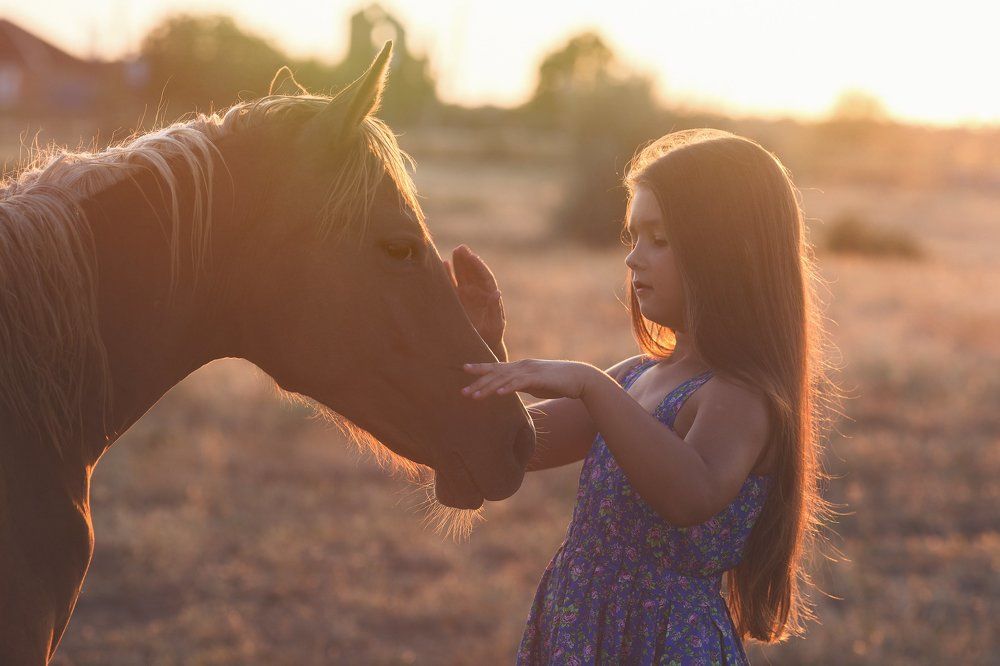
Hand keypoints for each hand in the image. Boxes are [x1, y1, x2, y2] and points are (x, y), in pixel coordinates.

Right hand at [444, 245, 505, 360]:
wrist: (481, 346)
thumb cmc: (490, 337)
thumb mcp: (494, 325)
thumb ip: (494, 309)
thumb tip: (497, 292)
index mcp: (489, 296)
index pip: (484, 277)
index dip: (478, 266)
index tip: (471, 256)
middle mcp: (478, 293)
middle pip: (473, 273)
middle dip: (467, 260)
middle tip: (461, 248)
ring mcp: (467, 296)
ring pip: (463, 276)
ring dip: (459, 264)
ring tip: (455, 251)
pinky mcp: (457, 301)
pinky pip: (453, 284)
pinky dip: (448, 275)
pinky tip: (444, 264)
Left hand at [461, 359, 600, 400]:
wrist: (580, 378)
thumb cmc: (558, 382)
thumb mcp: (535, 384)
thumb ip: (520, 385)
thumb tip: (508, 390)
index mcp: (520, 367)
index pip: (496, 367)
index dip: (480, 368)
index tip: (464, 369)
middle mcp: (522, 366)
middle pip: (496, 373)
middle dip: (478, 382)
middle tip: (463, 392)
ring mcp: (530, 370)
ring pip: (504, 378)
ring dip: (488, 387)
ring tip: (475, 396)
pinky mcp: (539, 378)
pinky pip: (520, 383)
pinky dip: (509, 387)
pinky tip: (499, 393)